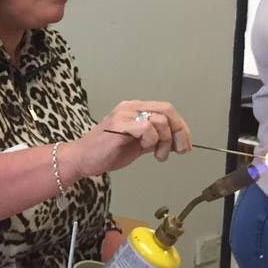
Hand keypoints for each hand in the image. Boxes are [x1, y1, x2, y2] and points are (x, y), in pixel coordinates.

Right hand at [64, 100, 191, 179]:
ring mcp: (124, 114)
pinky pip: (147, 128)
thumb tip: (176, 142)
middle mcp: (130, 107)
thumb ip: (155, 139)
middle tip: (180, 149)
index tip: (185, 144)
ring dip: (166, 141)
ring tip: (158, 155)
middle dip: (179, 131)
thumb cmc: (106, 152)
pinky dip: (152, 141)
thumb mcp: (137, 144)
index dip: (181, 126)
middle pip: (167, 110)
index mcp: (135, 109)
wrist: (82, 159)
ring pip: (160, 120)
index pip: (166, 110)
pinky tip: (145, 149)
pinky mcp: (119, 124)